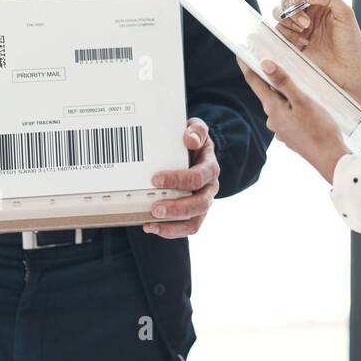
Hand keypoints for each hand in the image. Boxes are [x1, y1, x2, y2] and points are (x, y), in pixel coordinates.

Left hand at [144, 118, 219, 238]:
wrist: (193, 150)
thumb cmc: (191, 141)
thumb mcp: (196, 129)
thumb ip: (197, 130)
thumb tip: (190, 139)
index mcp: (210, 168)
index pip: (197, 178)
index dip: (178, 180)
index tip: (155, 179)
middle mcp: (210, 188)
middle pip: (200, 204)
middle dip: (177, 208)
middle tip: (155, 208)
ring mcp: (202, 203)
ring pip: (194, 221)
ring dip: (173, 225)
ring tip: (151, 223)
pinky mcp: (193, 214)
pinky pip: (186, 228)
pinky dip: (169, 231)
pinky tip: (150, 226)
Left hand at [236, 56, 349, 183]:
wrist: (331, 160)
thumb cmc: (319, 129)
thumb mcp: (302, 101)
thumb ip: (284, 82)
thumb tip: (264, 64)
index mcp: (273, 110)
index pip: (255, 84)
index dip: (247, 67)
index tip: (239, 54)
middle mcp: (273, 121)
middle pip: (268, 94)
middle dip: (269, 79)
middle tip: (274, 62)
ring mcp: (283, 130)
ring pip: (280, 105)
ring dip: (284, 94)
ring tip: (296, 83)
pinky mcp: (293, 136)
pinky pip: (289, 116)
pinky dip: (293, 107)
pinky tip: (305, 106)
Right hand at [273, 0, 360, 90]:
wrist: (349, 69)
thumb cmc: (351, 42)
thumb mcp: (346, 14)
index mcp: (320, 3)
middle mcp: (307, 13)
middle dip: (292, 9)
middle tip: (306, 24)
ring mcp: (298, 28)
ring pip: (279, 14)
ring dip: (288, 21)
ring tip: (304, 32)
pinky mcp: (292, 43)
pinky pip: (278, 32)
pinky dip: (287, 35)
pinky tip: (303, 44)